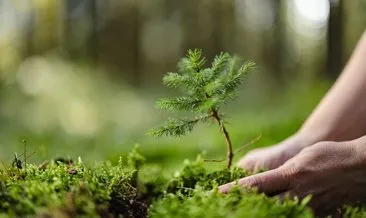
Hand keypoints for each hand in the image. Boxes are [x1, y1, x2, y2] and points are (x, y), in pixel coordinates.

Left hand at [220, 137, 365, 216]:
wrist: (360, 165)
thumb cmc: (329, 155)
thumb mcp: (301, 159)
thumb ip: (281, 173)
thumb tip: (264, 183)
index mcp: (290, 175)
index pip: (255, 185)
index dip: (234, 191)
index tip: (217, 194)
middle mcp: (297, 194)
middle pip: (264, 206)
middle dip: (245, 207)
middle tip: (228, 209)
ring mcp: (310, 208)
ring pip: (280, 215)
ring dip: (264, 213)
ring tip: (248, 211)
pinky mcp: (322, 216)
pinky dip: (287, 216)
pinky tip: (278, 213)